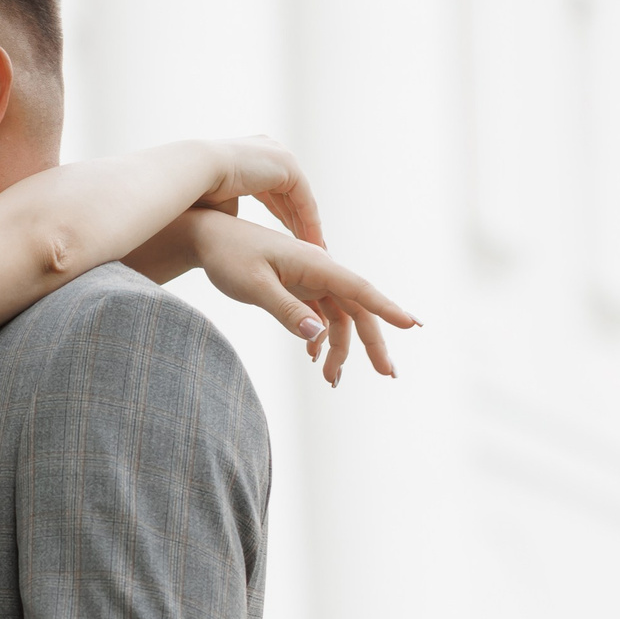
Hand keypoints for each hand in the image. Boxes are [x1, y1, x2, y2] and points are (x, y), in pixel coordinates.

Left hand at [191, 211, 416, 383]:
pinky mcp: (299, 288)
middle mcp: (320, 271)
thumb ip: (285, 310)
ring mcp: (311, 280)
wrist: (208, 238)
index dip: (387, 308)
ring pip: (338, 317)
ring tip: (330, 380)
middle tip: (388, 374)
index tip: (412, 324)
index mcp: (315, 263)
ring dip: (340, 348)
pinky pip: (320, 315)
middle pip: (357, 309)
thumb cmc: (229, 256)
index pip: (359, 289)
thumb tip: (317, 335)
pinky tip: (312, 357)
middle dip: (373, 343)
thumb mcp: (254, 286)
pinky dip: (321, 338)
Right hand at [199, 136, 324, 247]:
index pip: (275, 190)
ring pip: (301, 199)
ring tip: (313, 250)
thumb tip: (244, 232)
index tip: (289, 237)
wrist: (195, 172)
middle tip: (308, 246)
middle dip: (298, 221)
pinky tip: (312, 243)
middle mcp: (270, 151)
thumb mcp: (223, 201)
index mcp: (252, 156)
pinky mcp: (288, 166)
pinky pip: (305, 200)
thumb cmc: (199, 192)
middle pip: (291, 194)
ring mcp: (280, 156)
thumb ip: (237, 209)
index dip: (283, 215)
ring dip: (307, 226)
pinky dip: (309, 223)